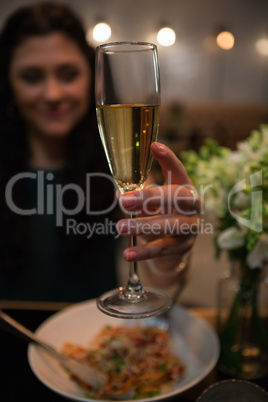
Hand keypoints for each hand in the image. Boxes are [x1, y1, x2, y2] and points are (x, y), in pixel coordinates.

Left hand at [116, 142, 201, 277]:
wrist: (175, 242)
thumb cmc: (160, 213)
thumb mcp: (149, 201)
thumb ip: (136, 194)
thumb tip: (119, 193)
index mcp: (184, 186)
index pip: (178, 169)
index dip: (168, 158)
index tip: (154, 146)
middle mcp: (194, 204)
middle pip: (177, 197)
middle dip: (150, 198)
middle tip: (125, 202)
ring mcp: (192, 225)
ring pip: (172, 224)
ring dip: (144, 225)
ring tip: (121, 227)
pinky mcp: (185, 245)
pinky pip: (164, 249)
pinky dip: (145, 252)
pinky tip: (128, 254)